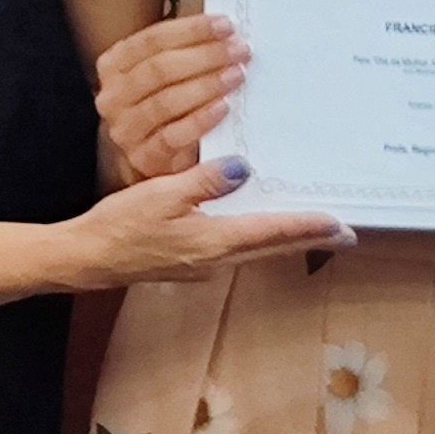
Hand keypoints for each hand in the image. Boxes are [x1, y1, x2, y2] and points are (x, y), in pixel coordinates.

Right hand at [75, 156, 347, 286]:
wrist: (88, 258)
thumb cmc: (120, 226)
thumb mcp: (161, 194)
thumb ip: (205, 182)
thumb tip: (243, 169)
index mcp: (213, 242)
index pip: (272, 232)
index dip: (309, 227)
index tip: (340, 225)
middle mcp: (216, 260)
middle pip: (274, 247)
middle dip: (310, 238)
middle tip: (346, 233)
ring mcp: (206, 264)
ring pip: (259, 250)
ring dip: (287, 239)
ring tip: (314, 227)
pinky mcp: (194, 262)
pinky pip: (239, 248)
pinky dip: (260, 237)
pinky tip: (265, 226)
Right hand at [95, 12, 243, 187]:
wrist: (154, 162)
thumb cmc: (165, 110)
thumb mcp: (164, 77)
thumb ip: (184, 52)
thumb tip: (224, 31)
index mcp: (114, 66)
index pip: (152, 40)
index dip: (191, 30)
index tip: (224, 25)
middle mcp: (114, 96)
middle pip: (159, 68)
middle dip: (205, 55)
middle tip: (238, 50)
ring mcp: (125, 128)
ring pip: (166, 101)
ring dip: (206, 84)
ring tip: (236, 75)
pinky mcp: (143, 157)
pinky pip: (174, 136)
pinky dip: (201, 119)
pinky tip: (223, 107)